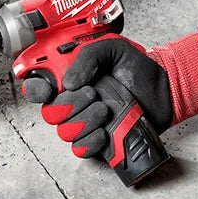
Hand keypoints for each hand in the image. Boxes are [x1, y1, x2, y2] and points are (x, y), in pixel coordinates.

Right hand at [22, 29, 197, 158]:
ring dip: (83, 121)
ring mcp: (85, 123)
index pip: (37, 87)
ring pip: (64, 132)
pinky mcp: (98, 141)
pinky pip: (80, 149)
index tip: (48, 89)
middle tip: (93, 94)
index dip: (35, 90)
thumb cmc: (137, 67)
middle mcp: (73, 102)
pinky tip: (103, 133)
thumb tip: (68, 82)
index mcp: (70, 79)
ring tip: (105, 110)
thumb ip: (87, 57)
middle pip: (49, 113)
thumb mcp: (111, 48)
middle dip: (69, 105)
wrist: (163, 88)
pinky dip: (89, 142)